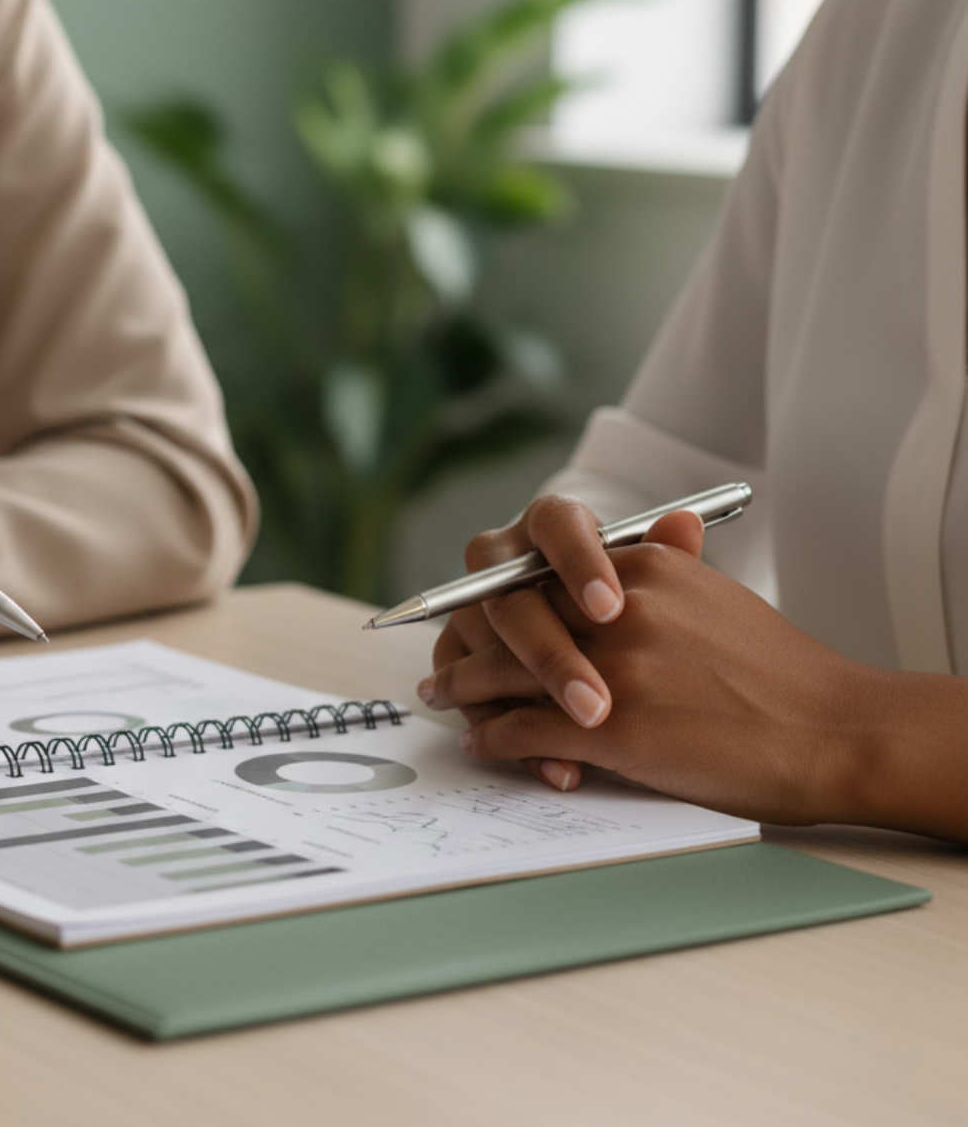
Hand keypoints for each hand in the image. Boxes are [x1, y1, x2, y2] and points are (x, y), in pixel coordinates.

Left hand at [424, 524, 902, 826]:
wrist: (831, 730)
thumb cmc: (777, 669)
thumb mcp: (714, 593)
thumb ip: (666, 563)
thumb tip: (651, 530)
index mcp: (641, 567)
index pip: (542, 571)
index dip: (500, 595)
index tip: (476, 609)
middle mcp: (619, 608)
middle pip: (512, 617)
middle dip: (469, 641)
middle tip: (442, 663)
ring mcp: (610, 668)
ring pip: (506, 671)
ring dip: (465, 688)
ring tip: (442, 698)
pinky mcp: (609, 729)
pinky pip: (525, 728)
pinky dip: (496, 737)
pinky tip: (485, 743)